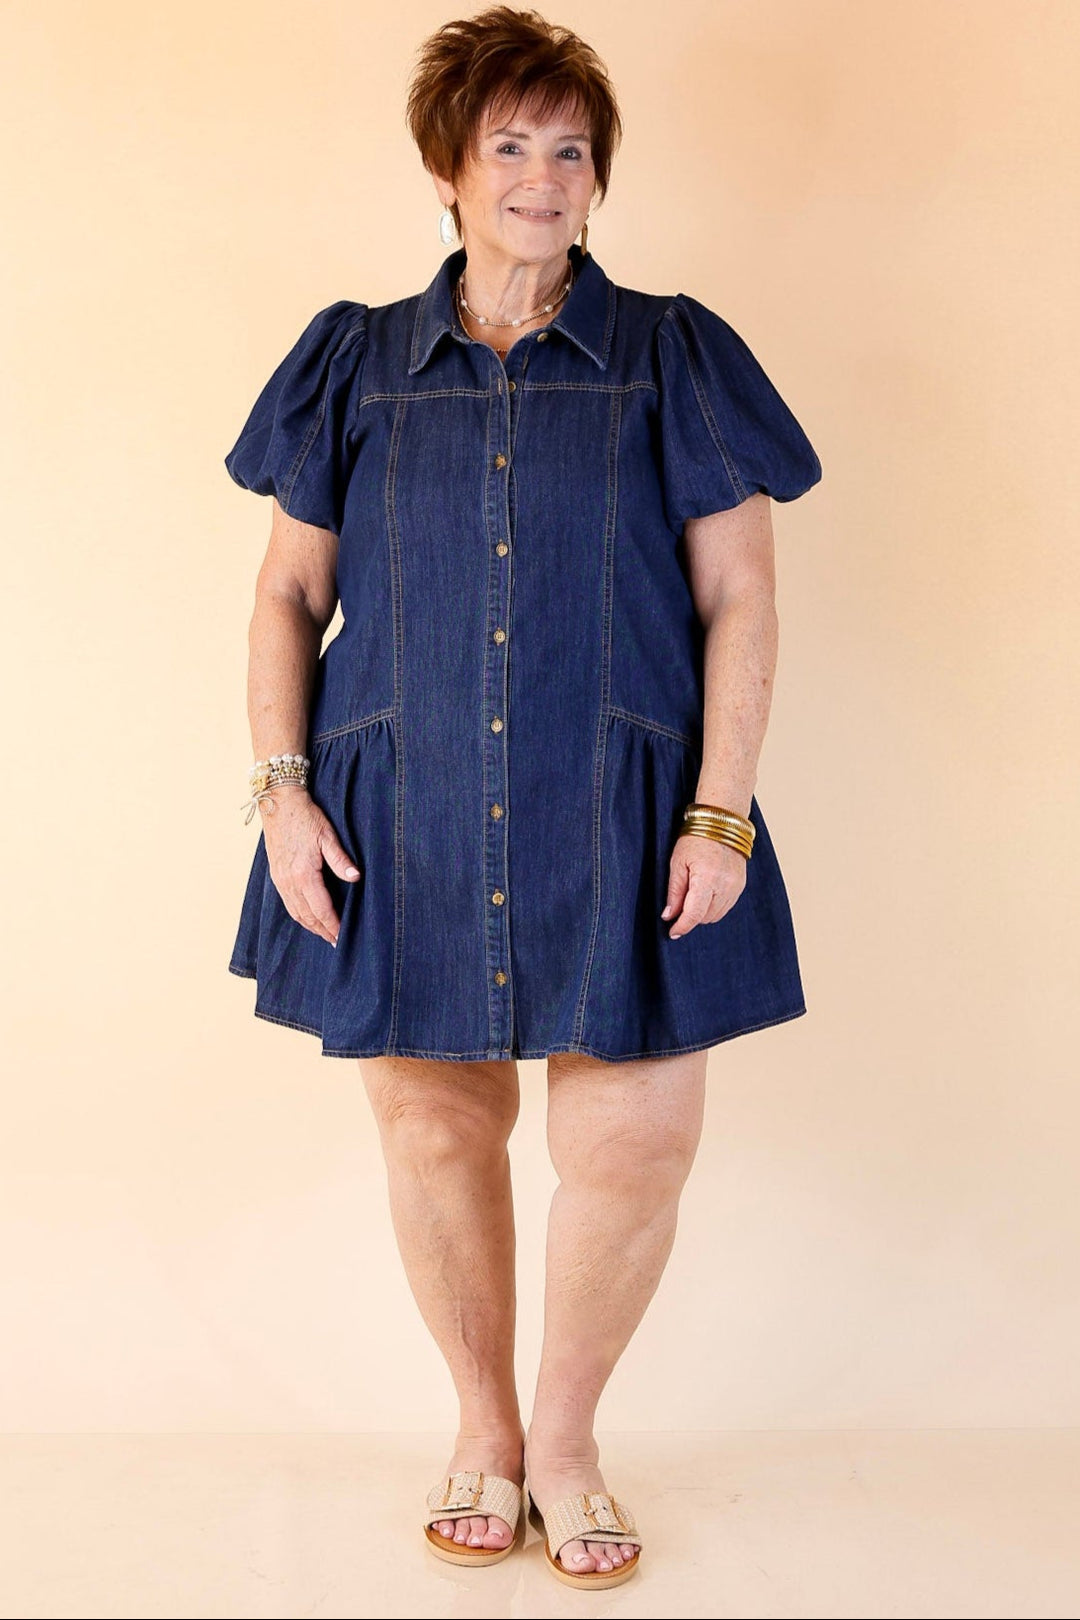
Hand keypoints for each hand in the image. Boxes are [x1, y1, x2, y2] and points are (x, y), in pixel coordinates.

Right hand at [260, 786, 361, 946]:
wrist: (278, 803)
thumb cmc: (305, 817)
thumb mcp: (327, 835)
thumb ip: (340, 859)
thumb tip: (355, 877)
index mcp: (304, 874)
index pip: (321, 909)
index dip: (333, 925)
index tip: (343, 936)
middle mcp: (289, 882)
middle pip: (307, 916)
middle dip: (323, 931)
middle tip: (337, 942)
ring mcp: (280, 880)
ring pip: (296, 912)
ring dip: (310, 926)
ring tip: (325, 934)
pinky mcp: (276, 876)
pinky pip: (287, 903)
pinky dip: (299, 915)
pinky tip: (308, 917)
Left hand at [661, 833, 746, 938]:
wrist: (721, 823)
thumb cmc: (696, 839)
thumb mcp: (677, 863)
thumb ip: (674, 892)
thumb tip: (669, 916)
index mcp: (707, 878)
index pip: (694, 914)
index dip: (682, 926)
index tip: (672, 933)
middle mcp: (725, 885)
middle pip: (705, 917)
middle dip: (690, 917)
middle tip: (678, 907)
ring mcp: (736, 886)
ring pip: (716, 915)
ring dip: (702, 913)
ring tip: (691, 897)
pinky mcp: (740, 886)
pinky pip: (726, 907)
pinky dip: (713, 907)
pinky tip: (704, 895)